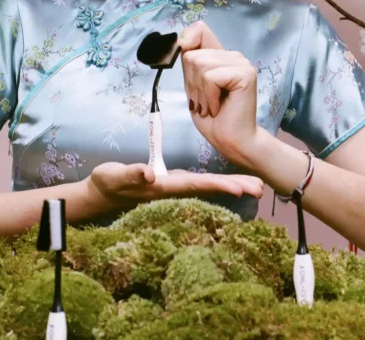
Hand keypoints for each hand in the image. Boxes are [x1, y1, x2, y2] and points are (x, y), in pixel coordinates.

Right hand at [87, 161, 262, 208]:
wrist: (103, 191)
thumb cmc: (108, 182)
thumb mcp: (115, 175)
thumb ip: (132, 174)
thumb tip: (151, 174)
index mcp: (165, 187)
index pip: (197, 186)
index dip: (219, 186)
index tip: (241, 188)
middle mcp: (175, 189)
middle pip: (209, 188)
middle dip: (234, 186)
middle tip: (261, 188)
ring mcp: (176, 187)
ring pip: (208, 186)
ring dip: (231, 185)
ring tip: (255, 186)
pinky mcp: (174, 183)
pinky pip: (201, 183)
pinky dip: (219, 182)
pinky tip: (233, 182)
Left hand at [178, 21, 259, 166]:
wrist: (231, 141)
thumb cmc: (213, 118)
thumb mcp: (194, 85)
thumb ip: (191, 63)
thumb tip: (181, 40)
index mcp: (220, 56)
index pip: (199, 29)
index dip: (185, 40)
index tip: (182, 58)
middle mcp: (232, 55)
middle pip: (192, 54)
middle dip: (191, 83)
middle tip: (204, 102)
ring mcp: (241, 63)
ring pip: (200, 65)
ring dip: (200, 93)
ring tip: (211, 106)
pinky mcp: (245, 73)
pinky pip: (211, 77)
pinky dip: (209, 97)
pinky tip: (218, 108)